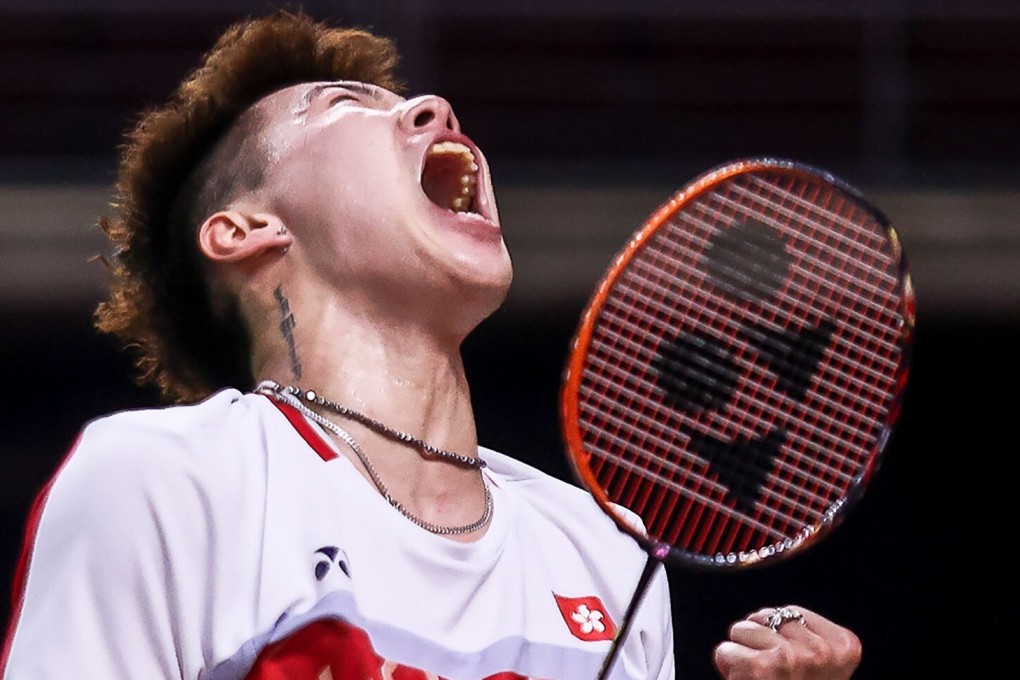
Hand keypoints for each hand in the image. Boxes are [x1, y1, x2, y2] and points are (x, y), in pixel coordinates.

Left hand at [712, 605, 860, 679]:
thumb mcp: (818, 670)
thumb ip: (804, 642)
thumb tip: (765, 618)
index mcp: (845, 647)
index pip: (793, 613)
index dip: (778, 636)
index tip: (788, 666)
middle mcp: (822, 651)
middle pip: (767, 616)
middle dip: (759, 642)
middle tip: (772, 676)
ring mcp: (793, 657)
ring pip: (743, 630)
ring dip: (742, 654)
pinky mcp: (761, 666)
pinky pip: (726, 650)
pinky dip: (728, 667)